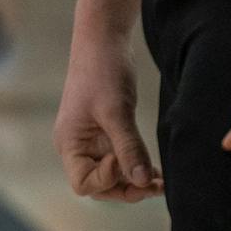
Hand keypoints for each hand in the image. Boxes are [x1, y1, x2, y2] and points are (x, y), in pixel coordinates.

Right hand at [53, 34, 162, 201]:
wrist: (103, 41)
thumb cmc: (102, 72)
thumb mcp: (116, 112)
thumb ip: (128, 148)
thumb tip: (141, 182)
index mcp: (70, 142)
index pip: (84, 183)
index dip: (107, 180)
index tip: (124, 161)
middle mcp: (78, 146)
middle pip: (99, 185)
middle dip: (127, 189)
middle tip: (155, 184)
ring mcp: (92, 140)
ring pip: (113, 175)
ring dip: (135, 181)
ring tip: (160, 181)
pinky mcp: (106, 132)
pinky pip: (120, 160)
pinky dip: (137, 167)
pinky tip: (155, 170)